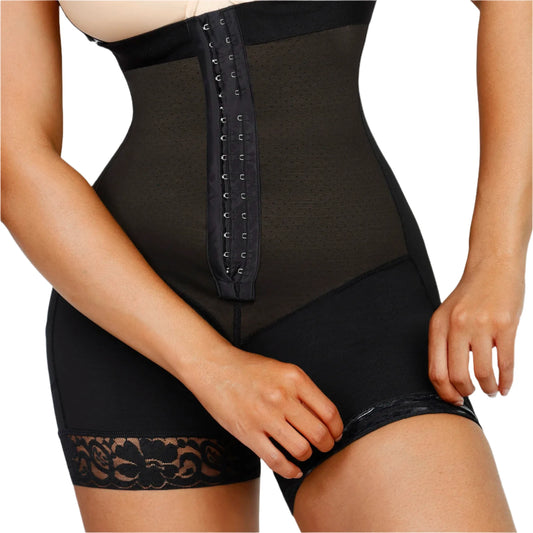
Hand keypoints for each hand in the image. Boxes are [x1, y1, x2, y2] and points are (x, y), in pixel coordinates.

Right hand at [184, 345, 343, 478]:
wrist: (214, 367)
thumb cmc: (249, 369)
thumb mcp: (282, 369)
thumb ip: (302, 390)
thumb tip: (324, 417)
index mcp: (294, 378)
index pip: (329, 412)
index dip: (337, 429)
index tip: (335, 434)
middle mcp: (282, 397)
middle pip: (318, 433)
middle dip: (326, 445)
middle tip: (324, 446)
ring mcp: (264, 416)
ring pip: (301, 449)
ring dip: (307, 456)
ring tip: (305, 452)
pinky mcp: (248, 432)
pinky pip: (276, 460)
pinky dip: (290, 470)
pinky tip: (293, 469)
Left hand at [428, 256, 524, 403]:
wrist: (493, 266)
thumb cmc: (471, 294)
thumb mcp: (448, 315)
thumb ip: (445, 341)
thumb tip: (449, 378)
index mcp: (438, 326)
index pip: (435, 370)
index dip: (444, 392)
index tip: (453, 400)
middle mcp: (456, 326)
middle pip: (456, 376)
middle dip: (466, 393)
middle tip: (473, 395)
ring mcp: (481, 326)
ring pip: (482, 373)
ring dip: (488, 388)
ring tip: (491, 390)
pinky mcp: (505, 325)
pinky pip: (505, 363)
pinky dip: (506, 381)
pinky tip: (505, 386)